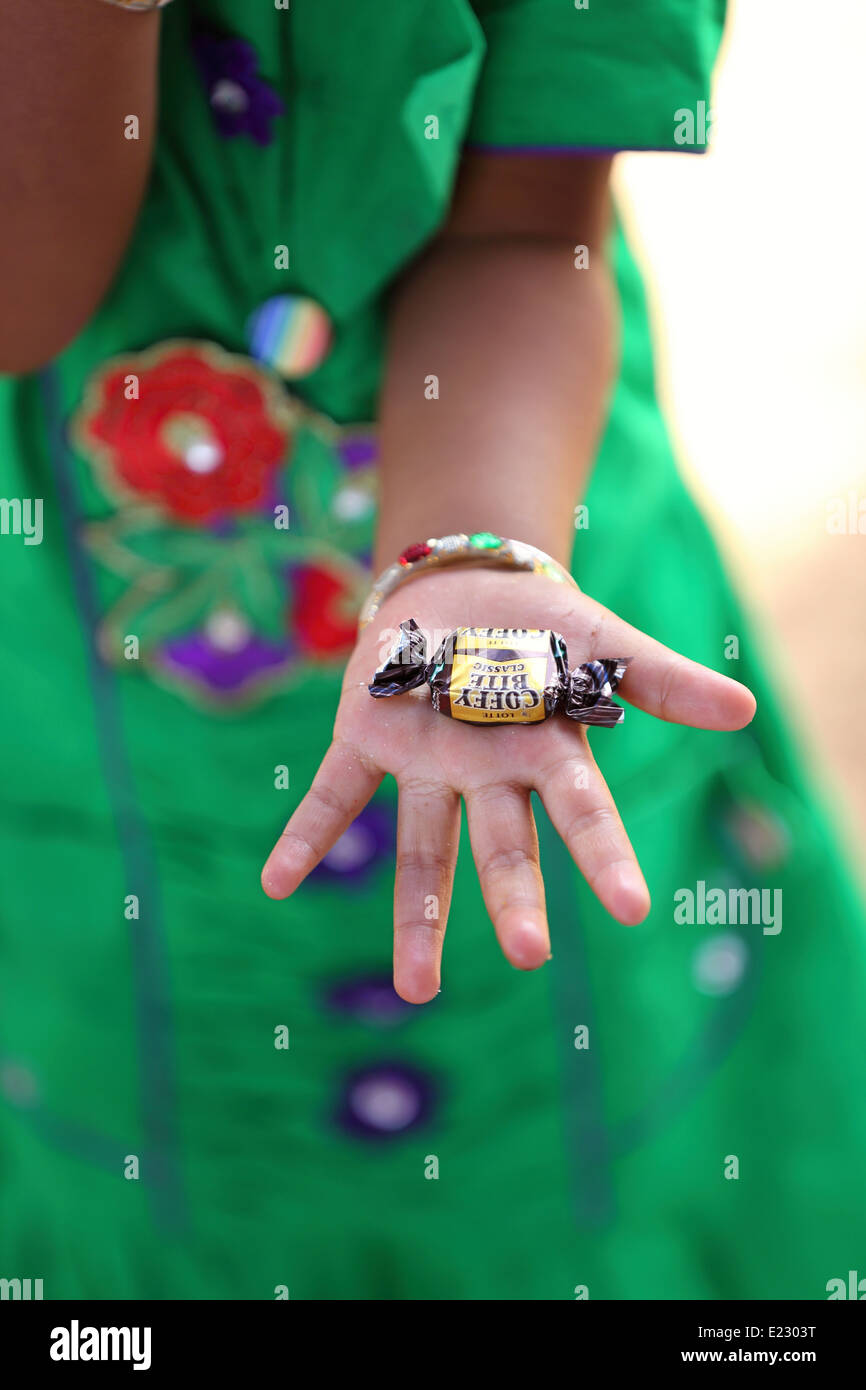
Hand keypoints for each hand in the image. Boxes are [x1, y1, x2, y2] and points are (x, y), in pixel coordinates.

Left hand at [261, 567, 755, 1002]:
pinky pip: (333, 796)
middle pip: (500, 848)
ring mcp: (423, 766)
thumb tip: (745, 707)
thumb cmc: (539, 624)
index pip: (582, 813)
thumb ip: (661, 678)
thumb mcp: (602, 640)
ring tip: (416, 991)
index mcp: (545, 752)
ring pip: (419, 851)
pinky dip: (306, 838)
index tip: (634, 909)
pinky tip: (278, 884)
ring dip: (418, 916)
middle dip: (513, 898)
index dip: (605, 856)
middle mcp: (484, 776)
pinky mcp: (363, 741)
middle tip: (529, 955)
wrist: (460, 586)